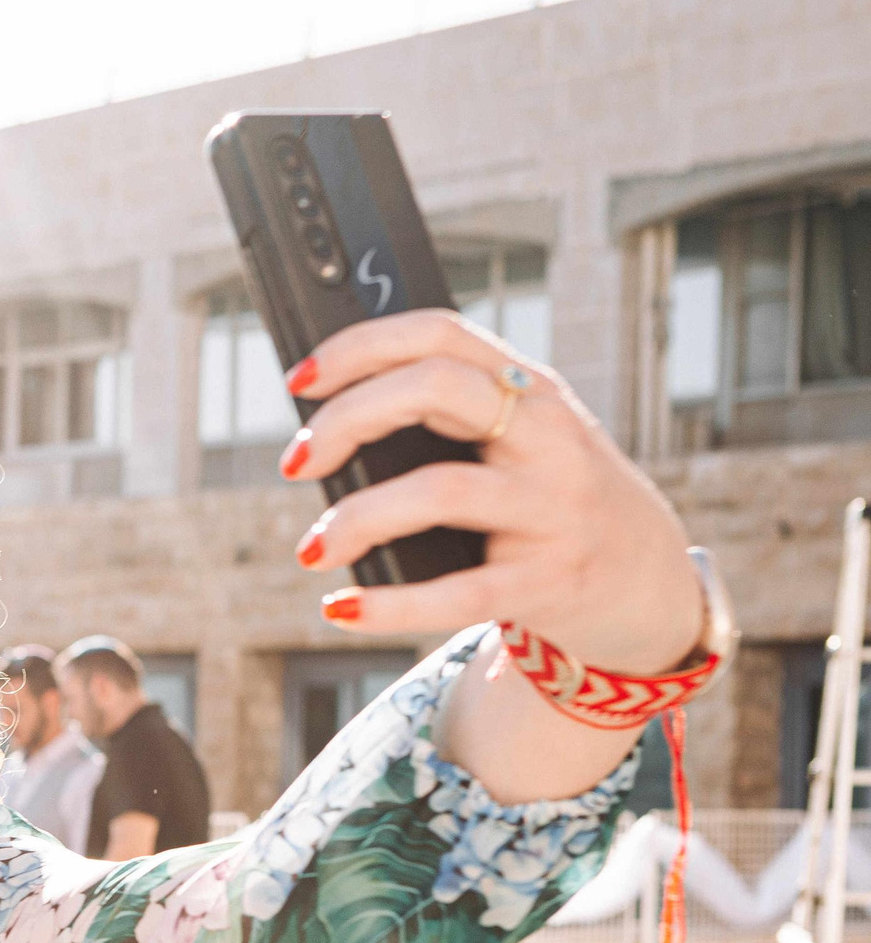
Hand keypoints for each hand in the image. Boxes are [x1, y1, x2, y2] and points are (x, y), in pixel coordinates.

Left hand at [284, 310, 704, 675]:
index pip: (441, 335)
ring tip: (313, 547)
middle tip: (295, 461)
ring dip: (357, 518)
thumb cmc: (551, 498)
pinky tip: (342, 607)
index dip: (362, 346)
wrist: (648, 579)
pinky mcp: (548, 581)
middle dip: (348, 419)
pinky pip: (458, 592)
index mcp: (530, 389)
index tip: (300, 380)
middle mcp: (548, 437)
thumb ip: (451, 419)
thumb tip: (326, 428)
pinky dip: (388, 603)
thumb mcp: (522, 440)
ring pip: (439, 490)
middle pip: (436, 390)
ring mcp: (553, 508)